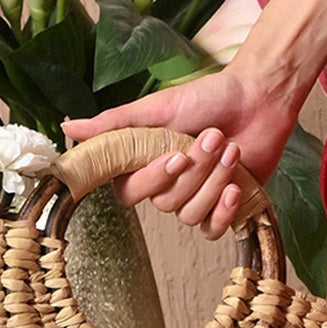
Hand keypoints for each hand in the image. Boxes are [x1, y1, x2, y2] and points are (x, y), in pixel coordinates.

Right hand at [61, 60, 305, 242]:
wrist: (258, 98)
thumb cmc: (207, 97)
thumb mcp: (158, 108)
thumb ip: (115, 123)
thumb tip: (68, 126)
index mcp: (143, 163)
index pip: (129, 192)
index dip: (152, 179)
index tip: (175, 156)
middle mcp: (165, 185)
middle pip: (164, 203)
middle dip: (194, 171)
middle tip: (213, 136)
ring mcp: (194, 198)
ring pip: (190, 214)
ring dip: (214, 180)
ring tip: (230, 147)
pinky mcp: (223, 207)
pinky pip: (212, 230)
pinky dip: (223, 211)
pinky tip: (234, 188)